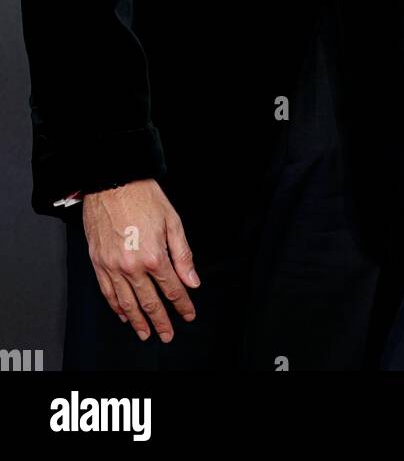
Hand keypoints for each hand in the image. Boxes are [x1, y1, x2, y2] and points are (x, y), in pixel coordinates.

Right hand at [82, 178, 199, 343]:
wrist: (112, 182)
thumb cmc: (143, 196)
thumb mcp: (173, 221)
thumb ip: (183, 255)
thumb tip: (192, 280)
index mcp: (154, 255)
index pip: (172, 288)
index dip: (182, 304)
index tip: (188, 314)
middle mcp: (132, 266)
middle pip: (150, 302)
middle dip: (161, 321)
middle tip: (168, 334)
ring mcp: (113, 266)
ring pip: (127, 303)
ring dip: (138, 321)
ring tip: (145, 333)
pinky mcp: (98, 262)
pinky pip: (107, 292)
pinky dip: (116, 307)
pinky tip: (123, 314)